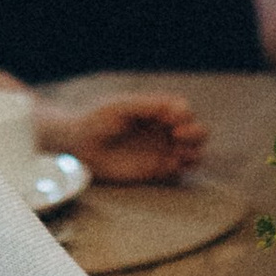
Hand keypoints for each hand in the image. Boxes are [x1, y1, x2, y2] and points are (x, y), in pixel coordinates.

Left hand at [52, 95, 208, 182]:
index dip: (184, 114)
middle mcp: (163, 129)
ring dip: (193, 151)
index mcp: (156, 110)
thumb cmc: (96, 120)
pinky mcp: (156, 170)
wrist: (78, 146)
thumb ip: (148, 105)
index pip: (184, 109)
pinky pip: (180, 170)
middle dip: (196, 132)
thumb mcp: (120, 107)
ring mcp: (161, 150)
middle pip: (198, 130)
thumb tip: (177, 107)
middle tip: (177, 135)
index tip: (170, 119)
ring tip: (176, 152)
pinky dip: (181, 167)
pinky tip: (168, 164)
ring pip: (194, 152)